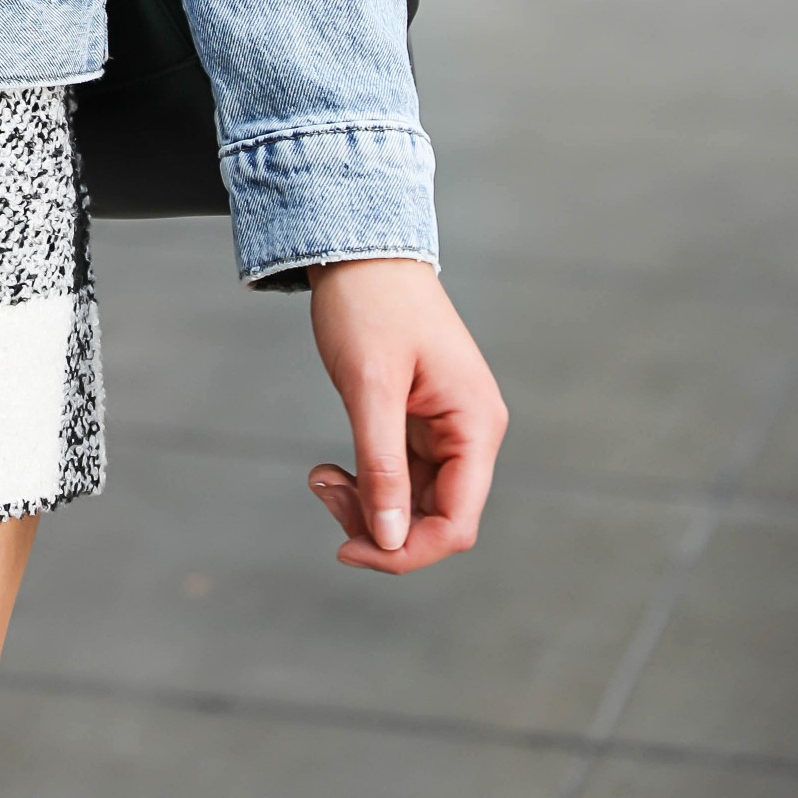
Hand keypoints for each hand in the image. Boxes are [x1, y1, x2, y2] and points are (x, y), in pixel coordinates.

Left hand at [305, 258, 505, 575]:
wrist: (359, 247)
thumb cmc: (369, 304)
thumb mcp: (370, 386)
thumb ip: (382, 465)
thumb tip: (390, 539)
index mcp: (475, 425)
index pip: (456, 523)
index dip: (407, 550)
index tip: (348, 547)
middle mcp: (470, 433)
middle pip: (435, 519)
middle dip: (379, 525)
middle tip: (324, 493)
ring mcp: (446, 430)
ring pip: (414, 502)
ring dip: (367, 505)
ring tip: (321, 478)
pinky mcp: (420, 423)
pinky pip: (400, 477)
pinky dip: (366, 482)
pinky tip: (332, 471)